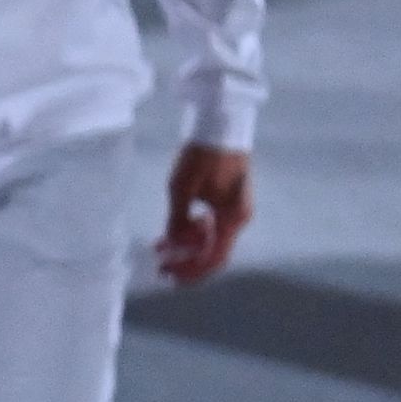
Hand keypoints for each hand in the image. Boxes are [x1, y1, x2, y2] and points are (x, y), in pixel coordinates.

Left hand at [159, 142, 251, 286]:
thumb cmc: (202, 156)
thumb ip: (177, 221)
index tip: (168, 274)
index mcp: (232, 218)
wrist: (220, 127)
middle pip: (213, 252)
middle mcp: (239, 218)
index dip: (191, 270)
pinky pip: (213, 226)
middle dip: (186, 260)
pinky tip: (174, 229)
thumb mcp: (182, 189)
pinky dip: (194, 232)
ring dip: (187, 245)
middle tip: (160, 264)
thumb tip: (173, 246)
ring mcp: (236, 210)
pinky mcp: (229, 202)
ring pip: (211, 240)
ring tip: (161, 245)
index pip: (213, 258)